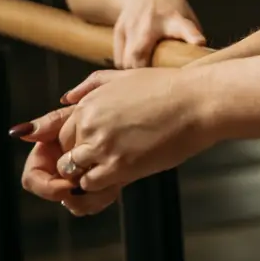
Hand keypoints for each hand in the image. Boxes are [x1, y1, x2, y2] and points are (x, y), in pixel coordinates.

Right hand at [16, 109, 117, 216]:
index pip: (33, 177)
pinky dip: (102, 198)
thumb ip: (51, 122)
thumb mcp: (82, 110)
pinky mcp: (100, 184)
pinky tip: (117, 186)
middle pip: (55, 195)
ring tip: (111, 185)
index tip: (68, 186)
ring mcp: (81, 177)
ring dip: (90, 199)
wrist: (143, 115)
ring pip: (74, 203)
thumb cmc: (111, 105)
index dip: (46, 186)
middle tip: (95, 188)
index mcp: (50, 149)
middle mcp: (62, 166)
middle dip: (74, 196)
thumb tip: (18, 132)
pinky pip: (93, 202)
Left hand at [37, 68, 210, 194]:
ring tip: (112, 168)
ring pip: (73, 172)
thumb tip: (66, 98)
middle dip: (81, 160)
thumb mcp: (125, 76)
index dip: (78, 145)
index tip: (96, 148)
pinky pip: (90, 184)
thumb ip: (91, 84)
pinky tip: (119, 174)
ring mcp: (102, 145)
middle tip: (105, 161)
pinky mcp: (118, 166)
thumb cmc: (168, 87)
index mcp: (88, 103)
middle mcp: (89, 124)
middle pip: (65, 154)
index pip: (62, 135)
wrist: (197, 102)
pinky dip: (100, 184)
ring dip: (88, 173)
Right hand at [113, 0, 205, 68]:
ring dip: (136, 72)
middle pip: (140, 51)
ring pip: (128, 61)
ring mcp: (132, 26)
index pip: (185, 28)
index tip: (199, 43)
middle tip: (153, 78)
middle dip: (142, 69)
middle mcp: (151, 22)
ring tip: (145, 75)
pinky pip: (120, 61)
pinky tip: (135, 65)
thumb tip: (197, 66)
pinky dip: (128, 68)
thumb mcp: (186, 18)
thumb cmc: (171, 10)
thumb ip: (191, 40)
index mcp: (175, 19)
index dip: (192, 36)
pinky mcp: (119, 31)